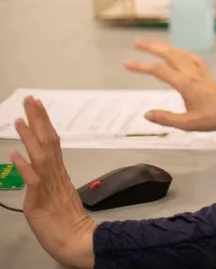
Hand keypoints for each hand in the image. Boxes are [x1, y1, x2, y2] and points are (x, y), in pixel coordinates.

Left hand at [11, 97, 95, 268]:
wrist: (76, 240)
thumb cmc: (67, 221)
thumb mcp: (57, 194)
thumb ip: (49, 178)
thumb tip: (39, 163)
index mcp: (59, 172)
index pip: (51, 140)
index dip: (43, 122)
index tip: (37, 105)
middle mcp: (55, 174)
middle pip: (48, 141)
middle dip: (39, 119)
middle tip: (31, 100)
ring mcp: (49, 185)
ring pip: (40, 155)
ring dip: (30, 136)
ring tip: (20, 119)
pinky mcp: (40, 199)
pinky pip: (33, 180)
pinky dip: (24, 165)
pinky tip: (16, 154)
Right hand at [124, 40, 215, 131]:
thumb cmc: (215, 116)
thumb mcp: (188, 123)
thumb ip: (166, 118)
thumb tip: (147, 114)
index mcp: (185, 83)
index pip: (159, 71)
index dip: (141, 66)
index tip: (127, 64)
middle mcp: (191, 73)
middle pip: (169, 54)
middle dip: (152, 47)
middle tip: (136, 42)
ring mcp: (200, 71)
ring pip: (180, 53)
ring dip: (165, 46)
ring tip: (152, 44)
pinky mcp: (205, 74)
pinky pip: (191, 57)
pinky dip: (180, 51)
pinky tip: (178, 53)